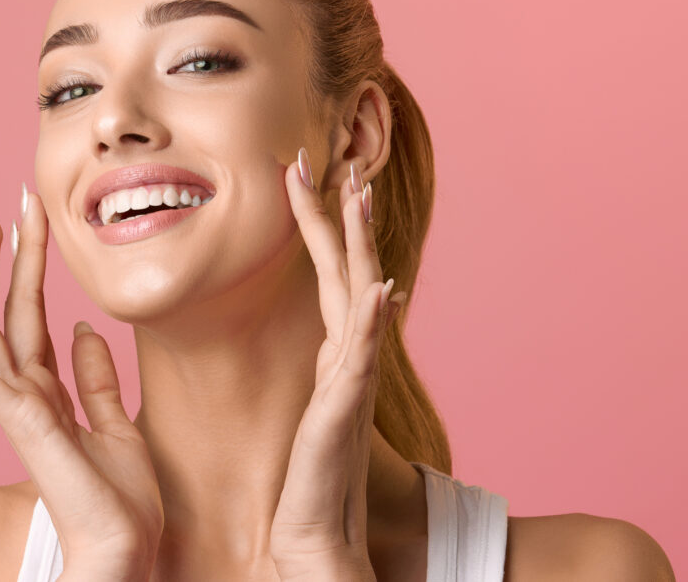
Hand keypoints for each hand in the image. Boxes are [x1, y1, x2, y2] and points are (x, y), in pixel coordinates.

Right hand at [0, 190, 162, 581]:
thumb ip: (97, 379)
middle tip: (6, 204)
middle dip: (6, 257)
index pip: (33, 318)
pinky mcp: (18, 423)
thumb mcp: (117, 426)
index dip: (31, 268)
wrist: (126, 550)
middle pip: (7, 313)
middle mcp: (25, 395)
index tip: (32, 221)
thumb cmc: (122, 502)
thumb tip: (85, 328)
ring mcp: (16, 409)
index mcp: (49, 393)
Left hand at [269, 150, 404, 580]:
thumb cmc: (309, 473)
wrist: (315, 529)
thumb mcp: (317, 403)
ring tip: (357, 195)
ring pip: (359, 295)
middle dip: (338, 214)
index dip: (321, 225)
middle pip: (348, 269)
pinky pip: (364, 355)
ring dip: (360, 243)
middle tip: (330, 159)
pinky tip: (380, 288)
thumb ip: (332, 365)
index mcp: (337, 350)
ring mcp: (352, 377)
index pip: (331, 273)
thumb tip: (344, 329)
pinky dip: (375, 319)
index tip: (307, 177)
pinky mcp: (347, 407)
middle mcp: (350, 355)